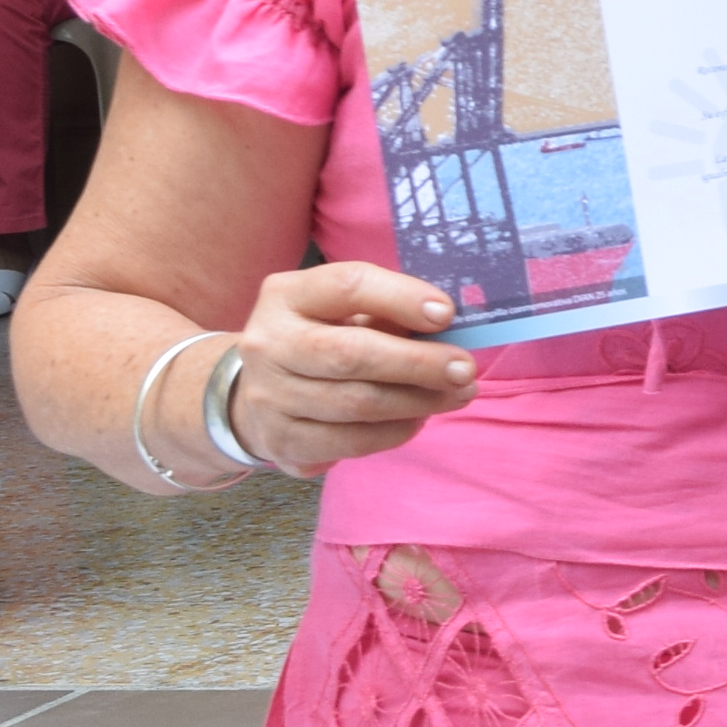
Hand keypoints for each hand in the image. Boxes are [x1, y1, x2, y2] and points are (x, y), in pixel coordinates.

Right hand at [225, 262, 482, 473]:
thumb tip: (450, 326)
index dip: (402, 298)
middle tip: (465, 369)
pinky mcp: (280, 441)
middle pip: (352, 354)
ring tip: (457, 394)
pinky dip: (395, 432)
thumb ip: (389, 312)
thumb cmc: (322, 337)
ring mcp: (268, 396)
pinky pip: (351, 441)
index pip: (348, 286)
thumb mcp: (345, 311)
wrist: (260, 390)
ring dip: (418, 401)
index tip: (446, 314)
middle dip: (419, 363)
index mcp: (287, 295)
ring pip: (357, 403)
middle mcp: (268, 343)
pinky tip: (418, 419)